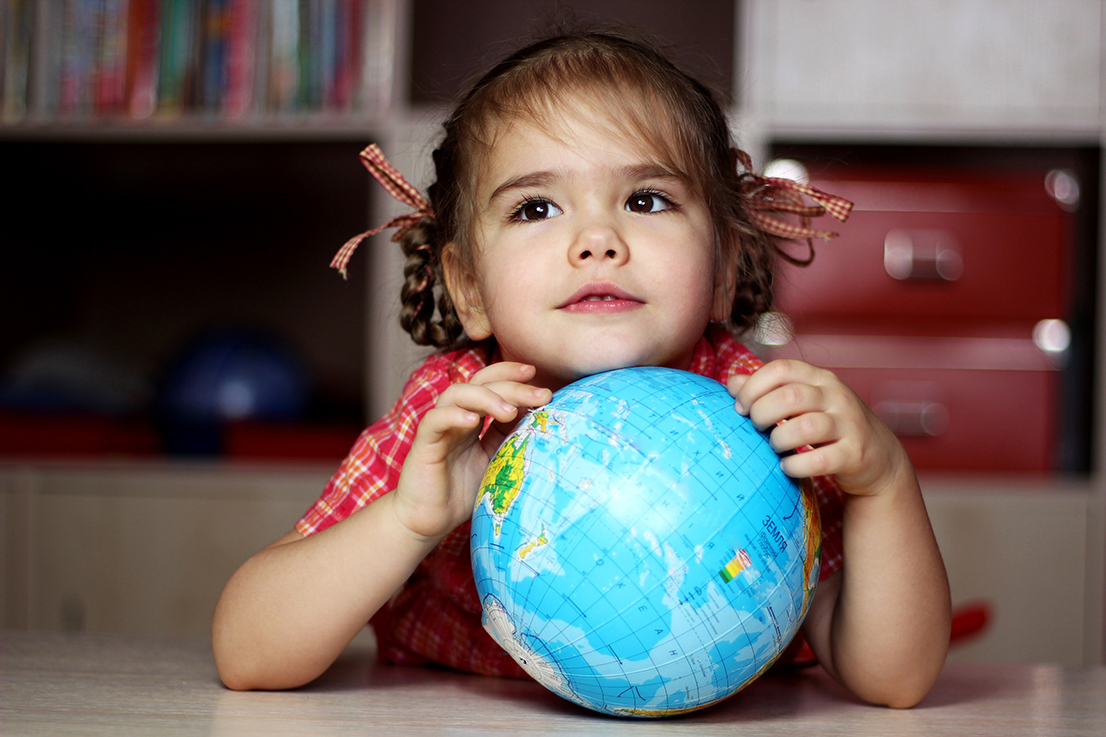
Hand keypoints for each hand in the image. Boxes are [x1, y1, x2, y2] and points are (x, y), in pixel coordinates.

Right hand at [391, 362, 551, 540]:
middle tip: (541, 395)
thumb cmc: (461, 492)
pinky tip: (471, 421)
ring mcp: (438, 428)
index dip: (511, 375)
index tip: (538, 378)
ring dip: (486, 397)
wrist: (428, 521)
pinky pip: (435, 421)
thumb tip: (535, 413)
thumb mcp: (495, 460)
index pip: (490, 383)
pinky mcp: (423, 445)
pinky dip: (452, 416)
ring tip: (509, 412)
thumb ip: (508, 435)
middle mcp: (456, 417)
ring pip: (457, 394)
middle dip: (512, 386)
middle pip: (480, 384)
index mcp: (473, 418)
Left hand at [728, 359, 908, 496]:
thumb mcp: (803, 401)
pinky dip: (795, 465)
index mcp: (820, 378)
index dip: (753, 386)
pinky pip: (819, 460)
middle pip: (790, 396)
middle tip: (755, 427)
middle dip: (762, 413)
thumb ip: (769, 390)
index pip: (781, 369)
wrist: (878, 457)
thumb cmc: (829, 426)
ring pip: (805, 427)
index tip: (741, 408)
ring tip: (774, 446)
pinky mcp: (854, 454)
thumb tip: (733, 383)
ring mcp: (849, 425)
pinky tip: (787, 466)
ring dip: (779, 439)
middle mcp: (836, 396)